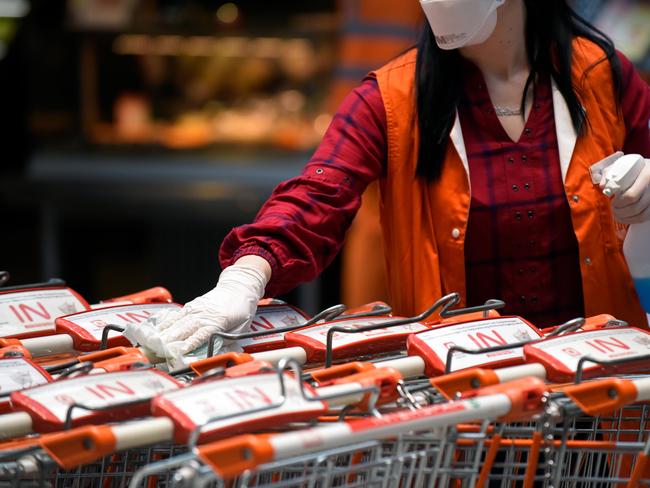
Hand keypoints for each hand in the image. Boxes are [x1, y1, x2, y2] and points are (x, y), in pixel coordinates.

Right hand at [147, 256, 270, 356]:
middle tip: (156, 352)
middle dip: (169, 342)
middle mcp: (204, 314)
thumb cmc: (241, 307)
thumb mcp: (241, 328)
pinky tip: (156, 330)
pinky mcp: (192, 305)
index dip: (187, 346)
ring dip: (163, 334)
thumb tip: (215, 353)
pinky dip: (165, 323)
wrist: (239, 286)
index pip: (199, 336)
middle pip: (183, 330)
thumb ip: (227, 341)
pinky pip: (176, 315)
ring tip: (150, 343)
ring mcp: (196, 308)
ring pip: (177, 323)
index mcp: (217, 321)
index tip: (176, 354)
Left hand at [609, 159, 649, 223]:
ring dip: (626, 217)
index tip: (612, 201)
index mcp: (646, 175)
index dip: (619, 202)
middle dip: (620, 211)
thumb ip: (610, 173)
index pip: (631, 195)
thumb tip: (603, 186)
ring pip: (641, 215)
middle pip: (635, 207)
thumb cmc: (636, 167)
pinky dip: (634, 220)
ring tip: (617, 214)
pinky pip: (645, 217)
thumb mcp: (624, 164)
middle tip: (613, 208)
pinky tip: (625, 218)